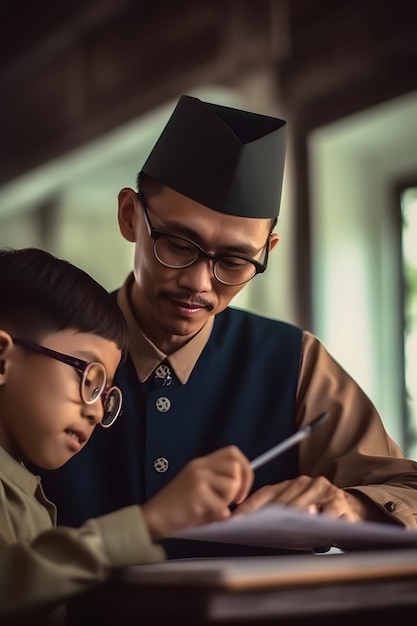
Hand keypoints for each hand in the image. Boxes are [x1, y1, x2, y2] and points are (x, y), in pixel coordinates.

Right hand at [142, 446, 252, 539]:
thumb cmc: (178, 507)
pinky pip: (222, 506)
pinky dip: (218, 515)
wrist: (153, 517)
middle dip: (241, 487)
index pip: (233, 452)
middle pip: (236, 467)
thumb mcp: (198, 486)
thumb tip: (242, 485)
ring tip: (212, 508)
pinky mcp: (197, 493)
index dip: (245, 468)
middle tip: (234, 502)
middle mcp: (200, 466)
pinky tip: (204, 516)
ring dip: (227, 501)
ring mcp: (198, 478)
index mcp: (201, 463)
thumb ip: (217, 481)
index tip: (243, 487)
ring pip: (232, 485)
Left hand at [233, 475, 376, 521]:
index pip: (264, 494)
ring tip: (279, 526)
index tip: (234, 520)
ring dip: (291, 517)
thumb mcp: (298, 514)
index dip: (249, 507)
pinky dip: (319, 520)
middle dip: (267, 516)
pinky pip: (326, 512)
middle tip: (254, 527)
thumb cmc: (318, 515)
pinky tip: (313, 526)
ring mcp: (320, 489)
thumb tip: (250, 527)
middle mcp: (303, 483)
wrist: (352, 510)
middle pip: (282, 500)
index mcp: (289, 486)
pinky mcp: (337, 500)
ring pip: (302, 505)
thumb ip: (280, 518)